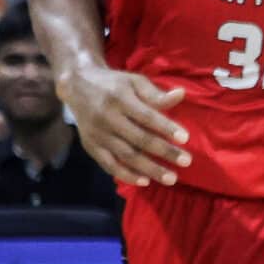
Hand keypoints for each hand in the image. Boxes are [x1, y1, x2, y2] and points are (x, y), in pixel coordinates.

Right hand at [61, 63, 190, 185]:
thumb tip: (181, 94)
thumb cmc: (113, 84)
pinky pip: (109, 164)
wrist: (77, 86)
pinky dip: (126, 175)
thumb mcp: (134, 81)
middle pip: (139, 139)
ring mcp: (97, 134)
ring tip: (171, 178)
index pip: (147, 116)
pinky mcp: (90, 146)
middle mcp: (107, 118)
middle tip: (186, 162)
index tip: (185, 139)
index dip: (166, 128)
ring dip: (149, 169)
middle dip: (164, 152)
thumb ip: (155, 93)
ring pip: (126, 155)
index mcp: (120, 99)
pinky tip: (144, 181)